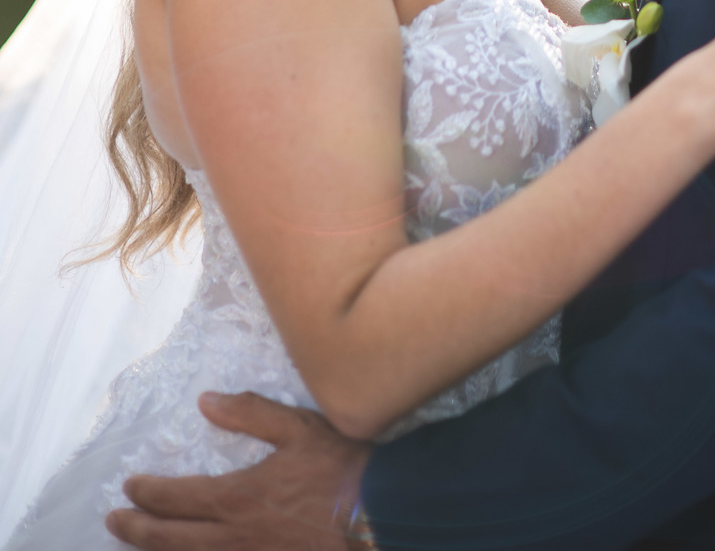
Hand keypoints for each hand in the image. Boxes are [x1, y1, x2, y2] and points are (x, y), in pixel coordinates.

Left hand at [105, 391, 371, 550]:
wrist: (377, 516)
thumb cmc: (339, 468)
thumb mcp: (297, 428)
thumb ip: (249, 413)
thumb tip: (206, 401)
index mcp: (237, 496)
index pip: (176, 498)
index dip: (147, 493)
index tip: (130, 486)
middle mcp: (232, 536)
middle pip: (169, 540)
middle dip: (135, 530)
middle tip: (113, 523)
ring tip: (138, 547)